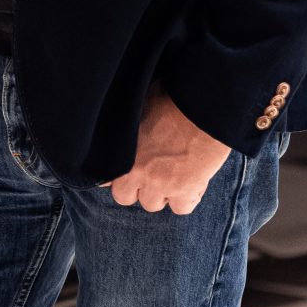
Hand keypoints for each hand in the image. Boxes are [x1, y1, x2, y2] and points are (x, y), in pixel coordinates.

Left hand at [105, 87, 230, 214]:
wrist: (202, 106)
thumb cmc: (170, 98)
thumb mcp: (137, 107)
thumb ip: (125, 127)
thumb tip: (122, 126)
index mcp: (120, 152)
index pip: (103, 178)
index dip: (117, 174)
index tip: (127, 168)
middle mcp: (134, 172)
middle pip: (124, 196)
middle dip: (135, 187)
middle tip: (150, 172)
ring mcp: (159, 184)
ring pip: (152, 204)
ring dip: (161, 193)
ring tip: (173, 174)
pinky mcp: (184, 190)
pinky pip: (181, 208)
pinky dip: (187, 198)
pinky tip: (192, 181)